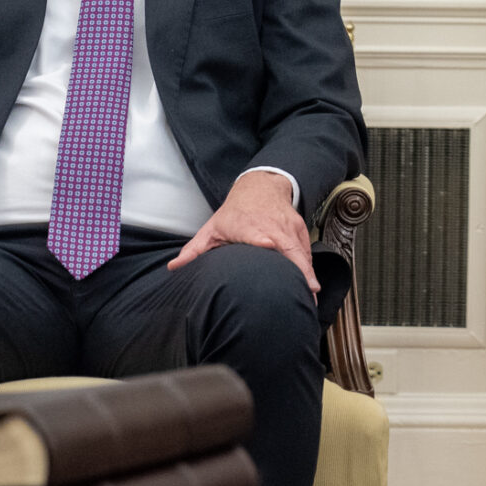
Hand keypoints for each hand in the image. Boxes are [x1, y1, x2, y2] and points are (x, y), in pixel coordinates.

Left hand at [171, 169, 314, 294]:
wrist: (260, 188)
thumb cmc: (235, 213)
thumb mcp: (212, 229)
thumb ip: (194, 250)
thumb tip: (174, 267)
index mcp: (249, 227)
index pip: (260, 235)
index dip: (265, 241)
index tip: (270, 248)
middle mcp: (273, 227)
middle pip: (290, 249)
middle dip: (300, 271)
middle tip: (306, 295)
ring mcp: (289, 228)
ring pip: (302, 253)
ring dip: (308, 275)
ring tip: (311, 297)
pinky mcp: (300, 230)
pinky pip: (306, 252)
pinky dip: (309, 269)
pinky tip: (309, 286)